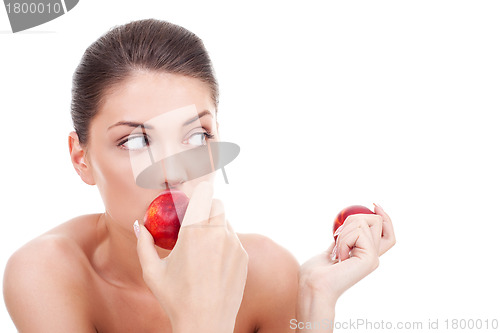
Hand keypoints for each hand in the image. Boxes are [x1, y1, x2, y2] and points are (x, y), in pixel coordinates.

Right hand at [135, 181, 248, 332]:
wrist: (205, 325)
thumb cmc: (175, 299)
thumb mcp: (152, 272)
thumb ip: (144, 244)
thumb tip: (139, 225)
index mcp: (194, 232)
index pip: (204, 193)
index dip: (198, 192)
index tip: (191, 198)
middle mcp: (218, 233)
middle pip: (218, 203)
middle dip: (207, 208)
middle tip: (195, 222)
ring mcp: (234, 245)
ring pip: (227, 221)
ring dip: (216, 225)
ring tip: (203, 245)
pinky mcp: (243, 256)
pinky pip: (234, 239)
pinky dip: (225, 241)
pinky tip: (213, 261)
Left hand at [297, 205, 394, 328]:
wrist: (313, 287)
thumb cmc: (315, 273)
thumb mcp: (330, 250)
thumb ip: (342, 240)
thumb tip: (344, 225)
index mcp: (366, 256)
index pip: (388, 234)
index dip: (386, 217)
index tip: (373, 204)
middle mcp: (374, 257)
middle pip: (377, 221)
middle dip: (353, 220)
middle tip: (337, 237)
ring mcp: (373, 258)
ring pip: (366, 221)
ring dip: (344, 231)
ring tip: (336, 251)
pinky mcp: (370, 258)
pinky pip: (358, 231)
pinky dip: (343, 239)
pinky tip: (338, 256)